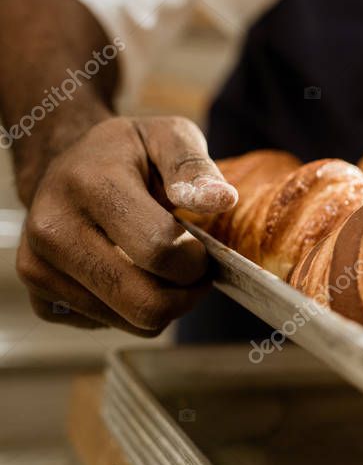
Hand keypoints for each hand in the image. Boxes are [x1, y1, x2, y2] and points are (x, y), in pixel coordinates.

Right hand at [16, 116, 237, 334]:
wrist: (67, 167)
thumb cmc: (129, 153)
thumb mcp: (168, 136)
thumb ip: (195, 167)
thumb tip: (222, 200)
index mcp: (90, 186)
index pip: (159, 250)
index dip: (196, 259)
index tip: (203, 247)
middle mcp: (53, 231)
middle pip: (146, 303)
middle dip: (187, 292)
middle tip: (196, 269)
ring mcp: (39, 269)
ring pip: (133, 323)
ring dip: (165, 302)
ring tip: (163, 265)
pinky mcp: (40, 299)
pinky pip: (111, 327)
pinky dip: (133, 309)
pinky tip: (130, 272)